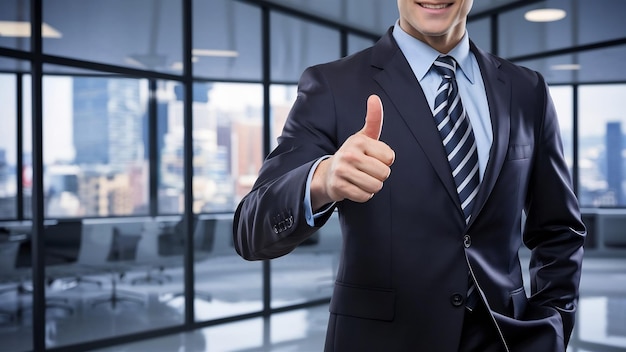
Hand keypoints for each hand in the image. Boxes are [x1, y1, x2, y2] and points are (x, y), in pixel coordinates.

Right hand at [310, 94, 394, 209]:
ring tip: (361, 179)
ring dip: (372, 186)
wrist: (328, 174)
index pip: (390, 158)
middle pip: (384, 173)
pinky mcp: (339, 187)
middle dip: (379, 175)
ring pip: (376, 186)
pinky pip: (365, 196)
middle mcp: (349, 154)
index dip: (385, 161)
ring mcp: (342, 170)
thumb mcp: (364, 136)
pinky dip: (363, 194)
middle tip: (367, 170)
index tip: (372, 158)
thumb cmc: (353, 154)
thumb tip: (374, 97)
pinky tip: (355, 186)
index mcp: (359, 141)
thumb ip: (373, 119)